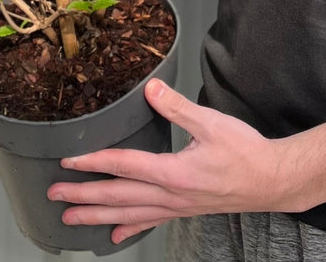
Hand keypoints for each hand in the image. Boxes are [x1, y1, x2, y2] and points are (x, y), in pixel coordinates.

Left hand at [47, 79, 282, 244]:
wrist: (271, 181)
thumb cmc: (244, 152)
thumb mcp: (211, 122)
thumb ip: (176, 106)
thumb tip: (150, 88)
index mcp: (174, 172)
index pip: (125, 167)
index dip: (94, 163)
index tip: (69, 163)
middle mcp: (170, 195)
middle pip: (119, 198)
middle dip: (84, 198)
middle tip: (55, 196)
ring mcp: (176, 206)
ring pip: (129, 215)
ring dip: (98, 217)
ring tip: (71, 220)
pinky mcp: (183, 210)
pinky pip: (149, 222)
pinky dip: (129, 229)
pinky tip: (114, 237)